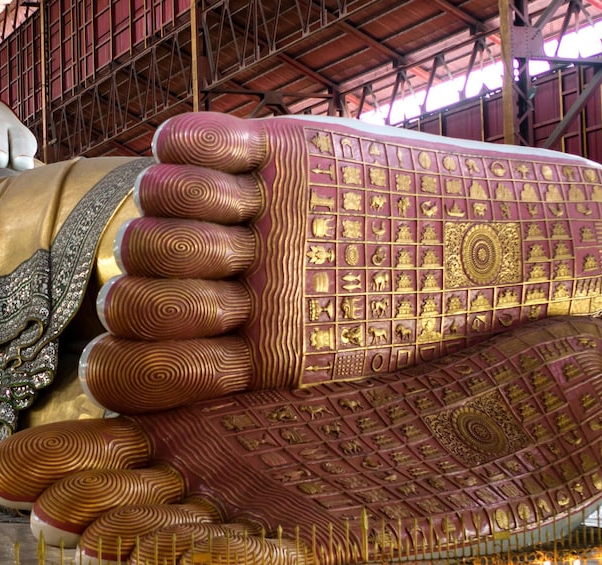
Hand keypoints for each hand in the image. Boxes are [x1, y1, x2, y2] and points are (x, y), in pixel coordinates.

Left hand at [80, 111, 601, 413]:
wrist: (485, 252)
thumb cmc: (419, 341)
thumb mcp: (330, 400)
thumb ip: (250, 429)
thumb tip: (168, 454)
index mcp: (213, 353)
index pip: (116, 370)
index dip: (155, 368)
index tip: (236, 364)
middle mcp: (206, 285)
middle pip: (126, 283)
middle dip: (175, 291)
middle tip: (245, 286)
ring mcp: (224, 216)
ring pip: (145, 206)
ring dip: (188, 216)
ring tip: (250, 224)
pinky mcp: (252, 152)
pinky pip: (177, 139)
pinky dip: (201, 145)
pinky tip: (254, 159)